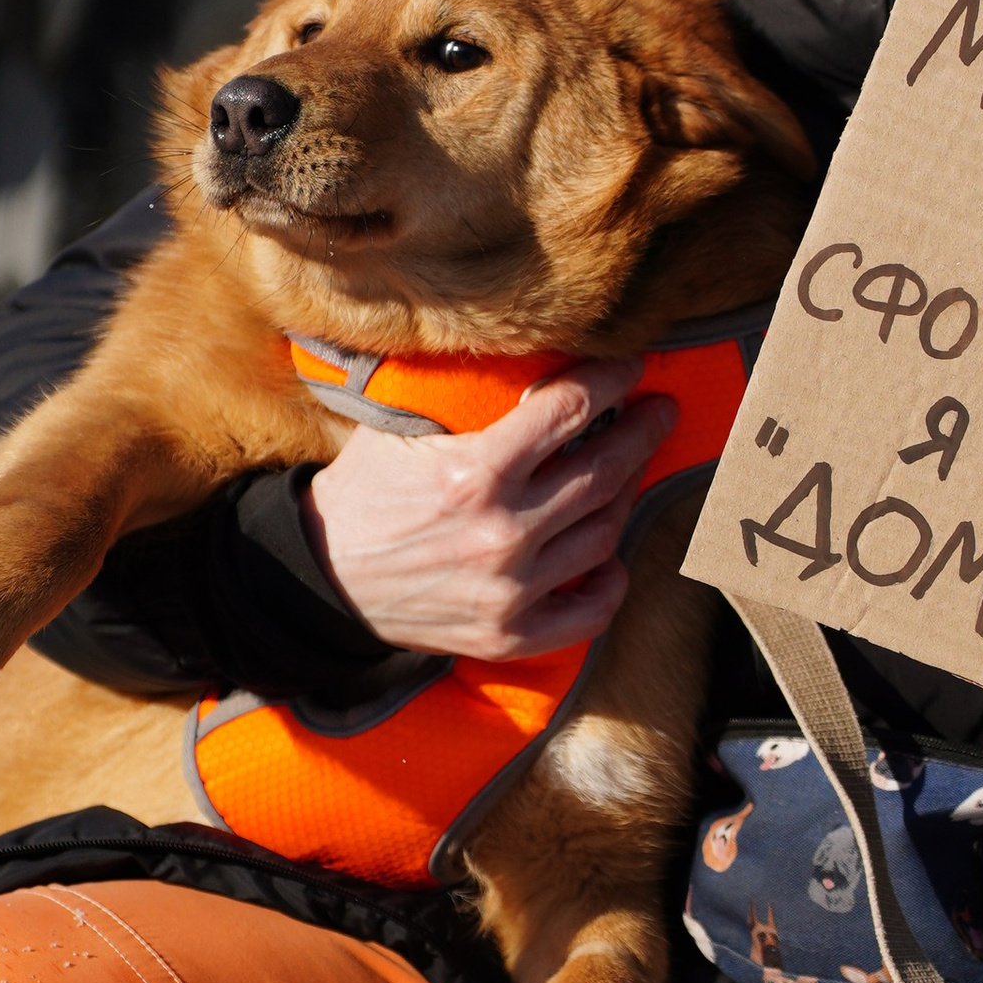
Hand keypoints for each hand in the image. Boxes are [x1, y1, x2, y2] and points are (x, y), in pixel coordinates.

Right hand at [300, 361, 677, 659]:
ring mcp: (511, 591)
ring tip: (628, 470)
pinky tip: (610, 557)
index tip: (634, 368)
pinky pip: (591, 612)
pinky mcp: (510, 635)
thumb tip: (524, 347)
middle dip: (643, 431)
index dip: (613, 381)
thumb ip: (462, 395)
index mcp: (476, 472)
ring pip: (606, 535)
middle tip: (661, 411)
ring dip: (626, 496)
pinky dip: (611, 582)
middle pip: (605, 471)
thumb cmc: (364, 492)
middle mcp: (503, 533)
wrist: (321, 578)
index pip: (571, 410)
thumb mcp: (399, 427)